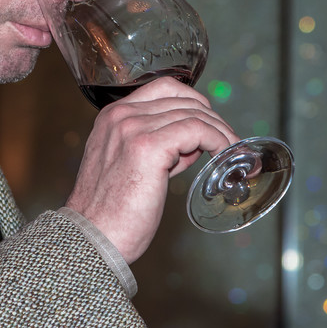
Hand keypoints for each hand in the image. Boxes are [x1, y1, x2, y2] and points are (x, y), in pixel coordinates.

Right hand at [64, 77, 238, 263]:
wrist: (92, 238)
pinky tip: (225, 155)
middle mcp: (121, 115)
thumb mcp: (128, 167)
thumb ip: (158, 149)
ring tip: (235, 153)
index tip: (211, 124)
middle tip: (230, 143)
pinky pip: (197, 130)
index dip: (195, 103)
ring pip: (194, 113)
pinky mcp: (149, 147)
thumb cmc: (111, 213)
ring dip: (221, 132)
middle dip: (213, 119)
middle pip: (183, 99)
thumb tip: (192, 144)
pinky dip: (218, 140)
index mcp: (112, 116)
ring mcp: (134, 128)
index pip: (164, 89)